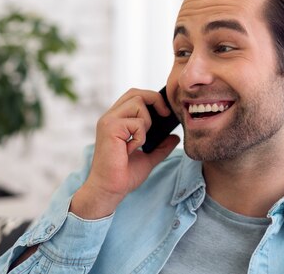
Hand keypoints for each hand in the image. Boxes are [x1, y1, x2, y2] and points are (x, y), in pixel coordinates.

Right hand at [70, 88, 179, 218]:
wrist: (109, 190)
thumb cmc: (123, 175)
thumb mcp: (148, 158)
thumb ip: (160, 146)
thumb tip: (174, 137)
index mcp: (116, 120)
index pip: (134, 96)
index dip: (151, 98)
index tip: (165, 112)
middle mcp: (110, 117)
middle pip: (136, 93)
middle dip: (155, 100)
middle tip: (166, 115)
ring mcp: (108, 121)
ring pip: (138, 104)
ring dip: (146, 123)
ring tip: (139, 142)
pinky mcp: (110, 128)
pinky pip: (137, 123)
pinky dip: (141, 137)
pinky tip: (131, 150)